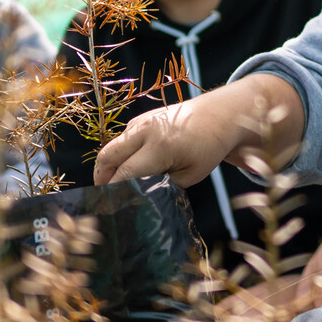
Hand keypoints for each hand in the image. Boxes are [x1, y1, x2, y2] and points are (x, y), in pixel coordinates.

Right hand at [93, 101, 234, 188]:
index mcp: (159, 147)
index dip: (114, 192)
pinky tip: (128, 166)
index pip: (125, 173)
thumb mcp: (190, 175)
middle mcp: (145, 131)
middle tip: (104, 195)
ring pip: (112, 146)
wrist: (219, 114)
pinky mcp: (142, 117)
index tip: (110, 207)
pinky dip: (120, 153)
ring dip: (109, 165)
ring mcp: (141, 121)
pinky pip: (122, 139)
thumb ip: (163, 186)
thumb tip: (141, 194)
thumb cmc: (208, 147)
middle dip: (101, 179)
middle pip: (107, 157)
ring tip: (115, 184)